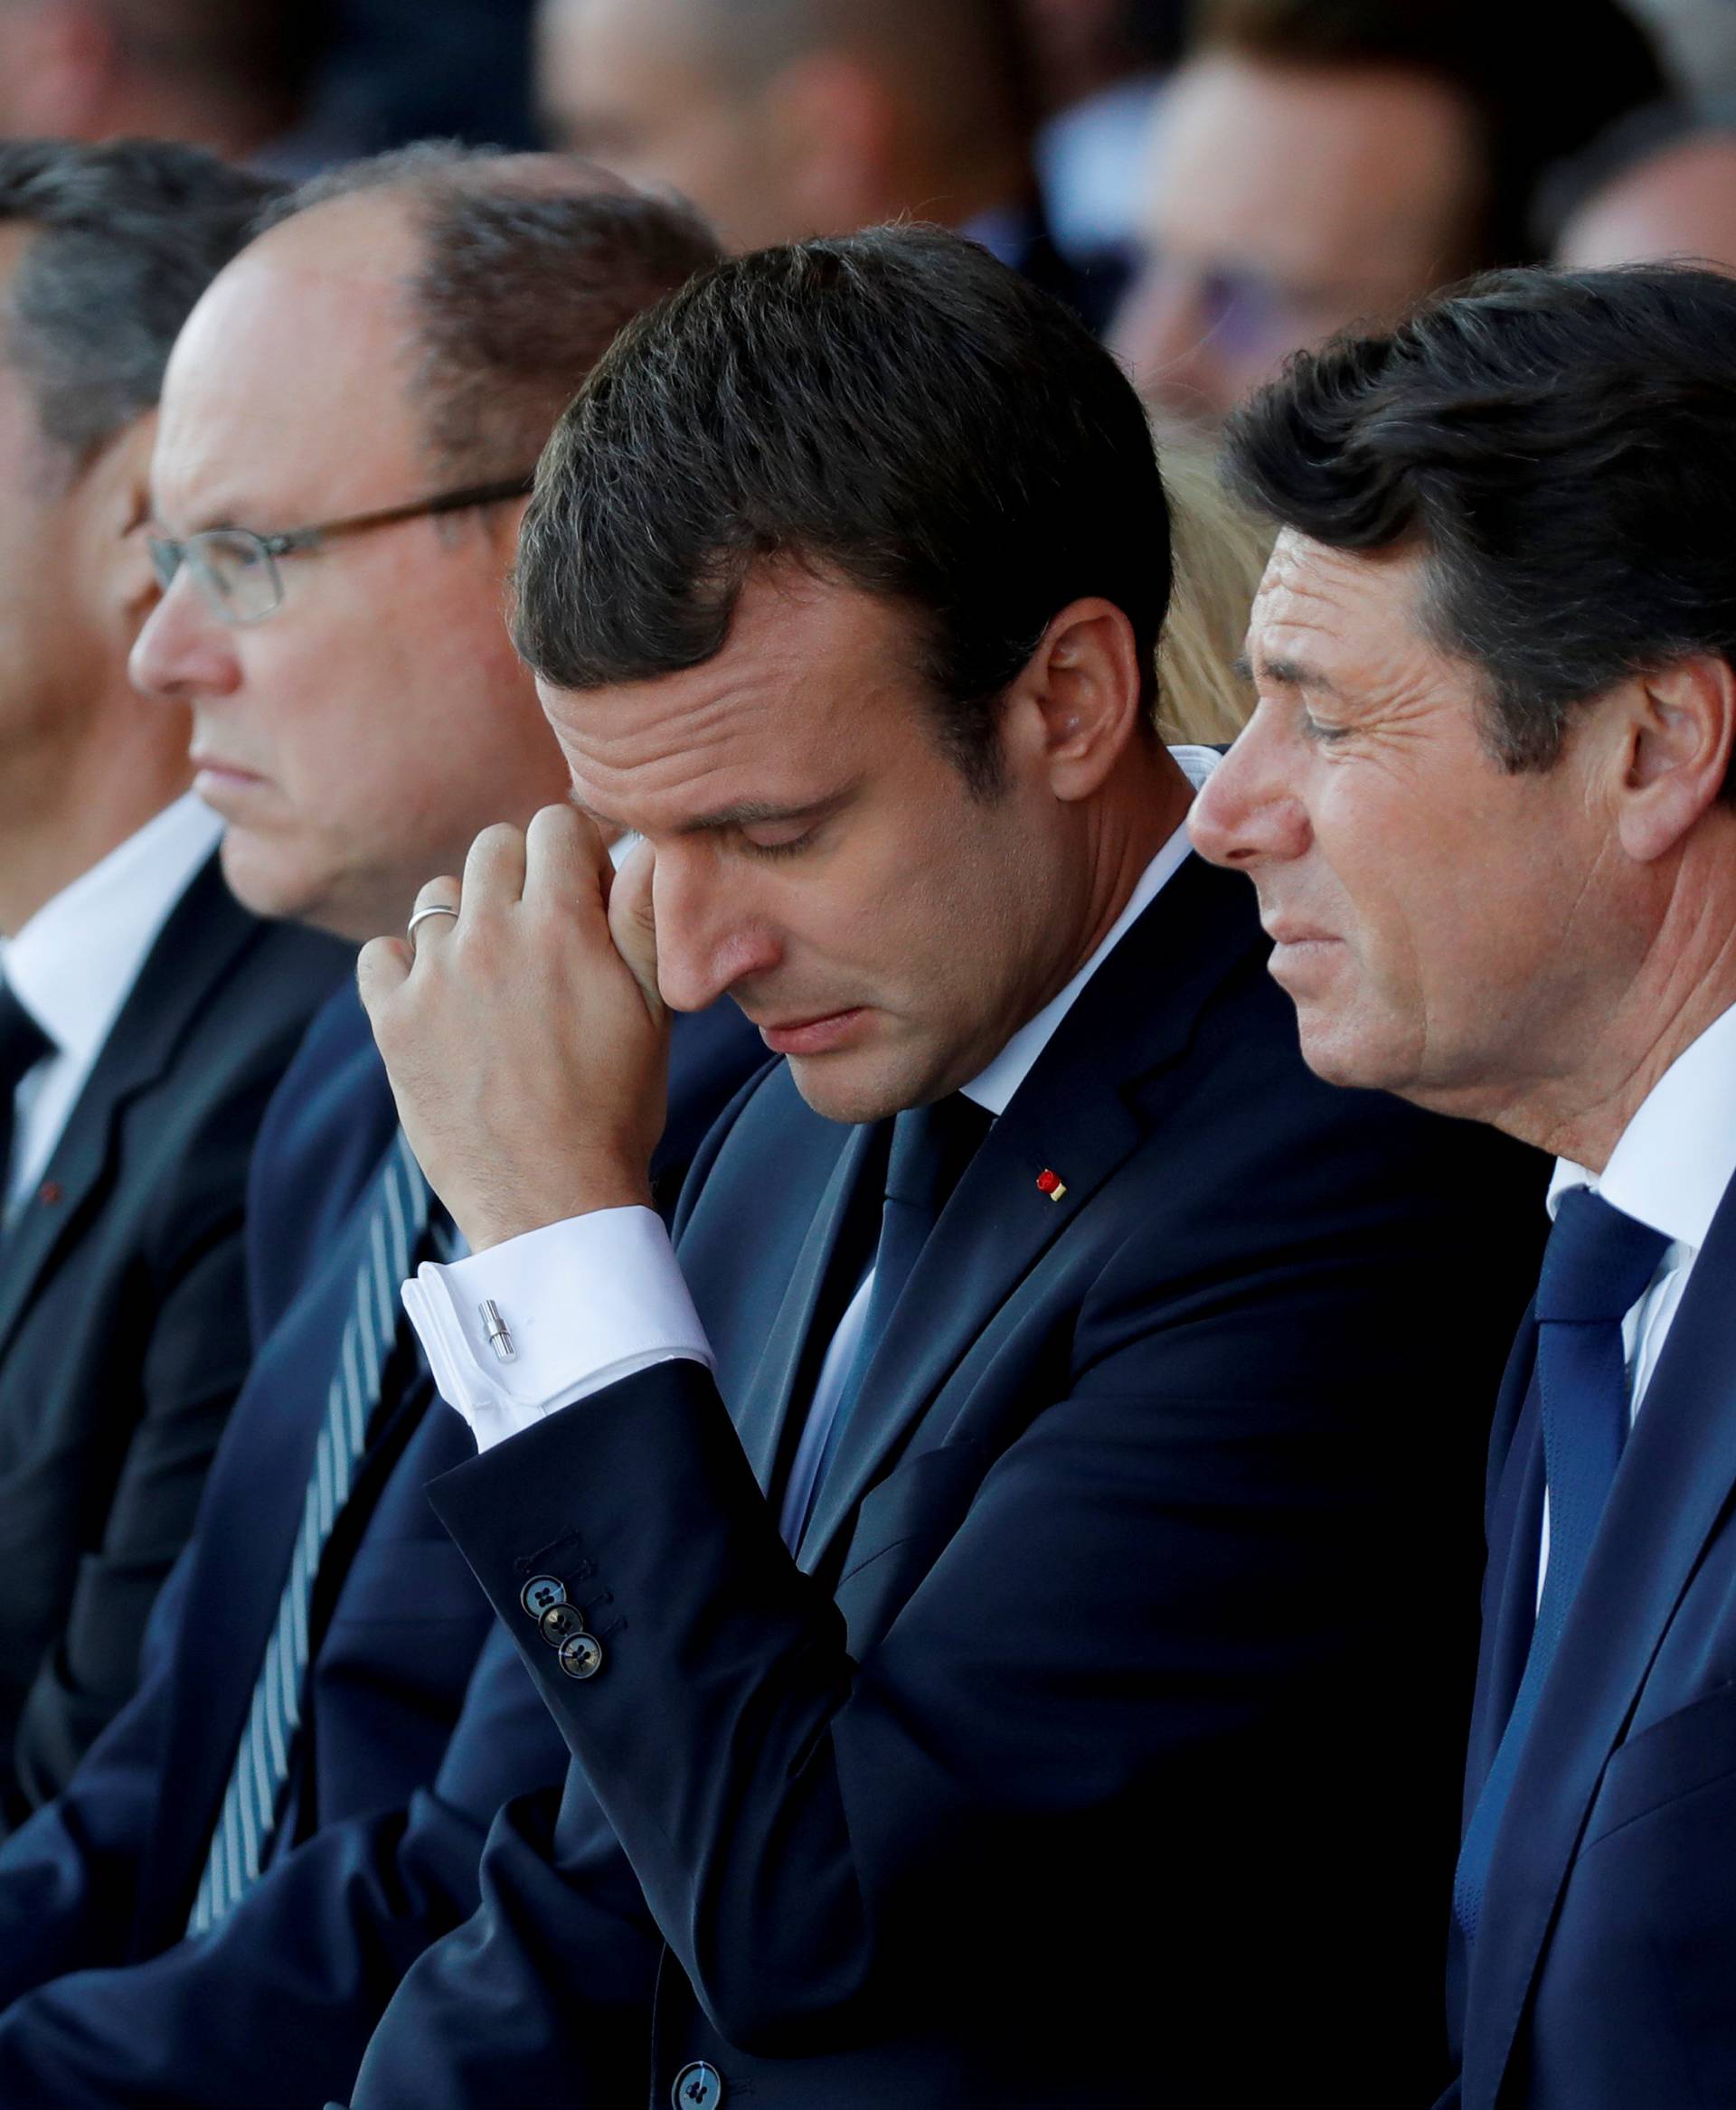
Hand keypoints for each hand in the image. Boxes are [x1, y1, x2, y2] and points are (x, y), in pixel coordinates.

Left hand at [357, 806, 668, 1250]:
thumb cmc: (615, 1106)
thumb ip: (645, 918)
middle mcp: (491, 936)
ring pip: (437, 897)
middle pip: (493, 846)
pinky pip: (381, 953)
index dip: (576, 852)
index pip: (555, 823)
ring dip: (465, 920)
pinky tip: (442, 1004)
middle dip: (521, 874)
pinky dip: (406, 968)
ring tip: (494, 976)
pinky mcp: (391, 1021)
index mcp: (563, 925)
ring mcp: (433, 978)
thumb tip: (650, 844)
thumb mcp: (655, 1010)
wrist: (550, 1199)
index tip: (584, 892)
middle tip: (542, 932)